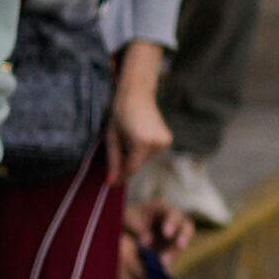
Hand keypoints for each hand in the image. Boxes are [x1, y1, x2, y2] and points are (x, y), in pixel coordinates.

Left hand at [107, 56, 171, 202]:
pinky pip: (151, 152)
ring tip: (128, 136)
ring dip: (134, 155)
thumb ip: (113, 161)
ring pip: (145, 159)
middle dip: (126, 163)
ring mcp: (166, 141)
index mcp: (142, 142)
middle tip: (118, 147)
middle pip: (138, 164)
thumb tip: (111, 183)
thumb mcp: (111, 138)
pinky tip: (137, 135)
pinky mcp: (168, 139)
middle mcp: (158, 143)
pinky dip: (142, 150)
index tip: (110, 184)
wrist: (137, 93)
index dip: (120, 177)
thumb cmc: (120, 113)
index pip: (132, 168)